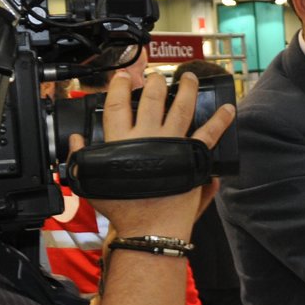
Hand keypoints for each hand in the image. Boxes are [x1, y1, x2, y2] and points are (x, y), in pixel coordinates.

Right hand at [69, 71, 234, 238]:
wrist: (147, 229)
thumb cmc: (122, 210)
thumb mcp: (91, 184)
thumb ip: (81, 158)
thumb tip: (74, 139)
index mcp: (120, 141)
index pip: (116, 104)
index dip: (118, 86)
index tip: (122, 77)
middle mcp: (147, 137)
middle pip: (152, 99)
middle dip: (155, 82)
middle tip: (157, 76)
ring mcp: (172, 144)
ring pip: (181, 107)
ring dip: (186, 88)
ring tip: (189, 76)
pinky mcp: (192, 156)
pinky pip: (209, 134)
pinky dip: (220, 120)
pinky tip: (229, 109)